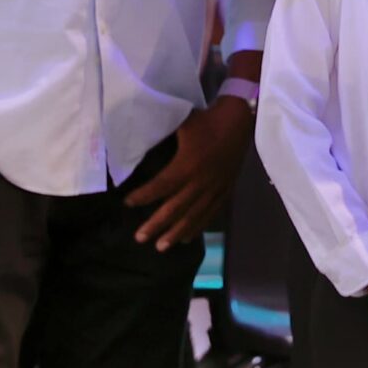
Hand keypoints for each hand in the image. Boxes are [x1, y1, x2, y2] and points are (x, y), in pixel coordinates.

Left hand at [125, 97, 254, 249]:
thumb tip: (136, 139)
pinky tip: (187, 238)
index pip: (161, 186)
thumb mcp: (181, 123)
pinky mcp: (226, 190)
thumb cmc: (207, 120)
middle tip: (140, 238)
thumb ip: (161, 134)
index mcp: (187, 165)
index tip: (128, 203)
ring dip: (176, 232)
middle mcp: (200, 182)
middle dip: (156, 225)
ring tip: (161, 247)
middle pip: (175, 208)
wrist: (239, 121)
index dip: (143, 196)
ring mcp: (215, 189)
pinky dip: (199, 226)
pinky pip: (211, 213)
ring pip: (193, 216)